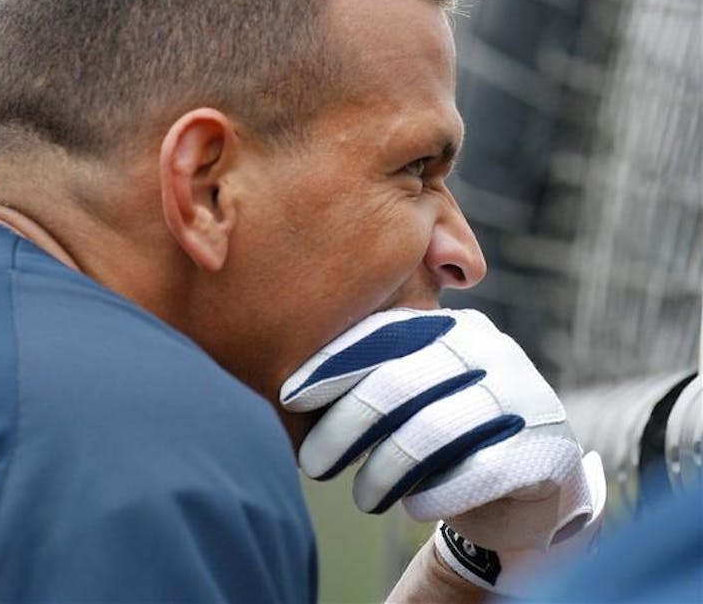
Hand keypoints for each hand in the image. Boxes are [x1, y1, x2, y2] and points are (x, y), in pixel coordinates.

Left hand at [280, 308, 602, 555]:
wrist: (525, 485)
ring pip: (432, 430)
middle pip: (398, 381)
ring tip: (362, 497)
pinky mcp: (544, 448)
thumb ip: (370, 378)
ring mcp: (523, 395)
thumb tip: (289, 391)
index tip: (288, 396)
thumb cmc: (445, 431)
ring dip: (384, 470)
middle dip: (345, 426)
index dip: (331, 365)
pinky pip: (477, 471)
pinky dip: (436, 493)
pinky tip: (413, 507)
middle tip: (313, 464)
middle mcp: (490, 349)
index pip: (383, 335)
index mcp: (451, 326)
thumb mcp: (411, 393)